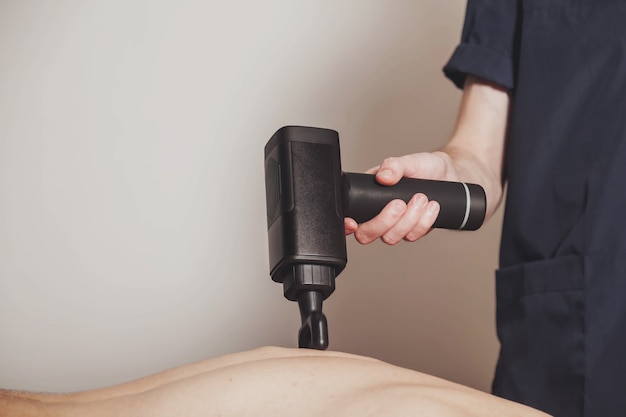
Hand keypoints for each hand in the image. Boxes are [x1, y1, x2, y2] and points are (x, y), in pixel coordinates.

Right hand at [345, 77, 509, 244]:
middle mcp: (381, 213)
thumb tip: (383, 176)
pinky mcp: (415, 231)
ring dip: (408, 220)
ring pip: (392, 238)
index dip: (348, 225)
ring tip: (422, 198)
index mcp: (372, 195)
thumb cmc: (433, 167)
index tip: (354, 222)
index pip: (353, 217)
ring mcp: (398, 224)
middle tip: (400, 203)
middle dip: (384, 221)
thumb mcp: (413, 160)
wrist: (459, 177)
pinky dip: (423, 222)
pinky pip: (413, 236)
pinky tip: (433, 207)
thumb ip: (395, 165)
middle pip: (368, 234)